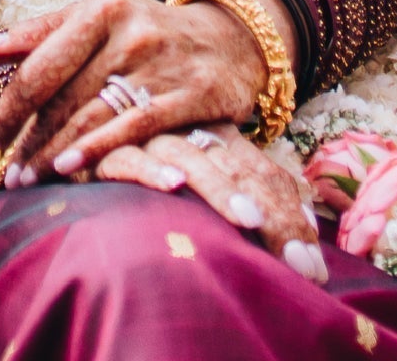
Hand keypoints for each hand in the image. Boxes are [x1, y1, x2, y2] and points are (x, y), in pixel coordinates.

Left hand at [0, 0, 263, 187]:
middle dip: (28, 141)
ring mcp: (159, 63)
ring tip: (29, 180)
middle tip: (5, 174)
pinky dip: (98, 148)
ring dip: (54, 154)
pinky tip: (71, 170)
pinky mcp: (190, 93)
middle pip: (61, 96)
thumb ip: (44, 32)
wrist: (234, 38)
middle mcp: (128, 33)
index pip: (38, 66)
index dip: (8, 109)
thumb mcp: (100, 17)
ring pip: (91, 115)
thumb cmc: (149, 31)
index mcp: (99, 10)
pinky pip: (134, 126)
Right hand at [92, 124, 327, 280]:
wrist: (84, 142)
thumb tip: (310, 221)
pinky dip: (152, 167)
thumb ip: (254, 189)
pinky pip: (131, 155)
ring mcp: (149, 137)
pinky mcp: (106, 150)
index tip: (312, 264)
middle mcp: (189, 132)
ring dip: (222, 190)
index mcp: (220, 135)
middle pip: (238, 169)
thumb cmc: (154, 166)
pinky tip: (173, 184)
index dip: (292, 214)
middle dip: (271, 215)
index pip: (265, 172)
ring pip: (193, 159)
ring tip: (250, 221)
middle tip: (295, 259)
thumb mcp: (211, 173)